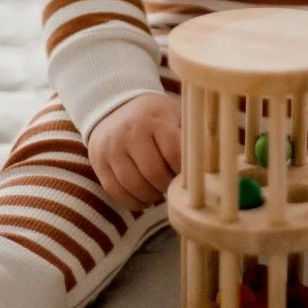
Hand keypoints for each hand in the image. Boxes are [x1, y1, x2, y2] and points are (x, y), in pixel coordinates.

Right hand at [87, 92, 181, 209]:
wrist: (115, 106)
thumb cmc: (156, 117)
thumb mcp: (175, 116)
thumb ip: (190, 138)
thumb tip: (208, 167)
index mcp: (155, 119)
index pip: (173, 152)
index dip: (183, 171)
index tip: (190, 176)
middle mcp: (130, 131)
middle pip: (153, 173)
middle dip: (167, 186)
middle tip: (173, 185)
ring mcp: (111, 147)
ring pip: (133, 186)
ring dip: (151, 195)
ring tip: (159, 190)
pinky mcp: (98, 161)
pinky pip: (116, 192)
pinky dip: (133, 201)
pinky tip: (144, 197)